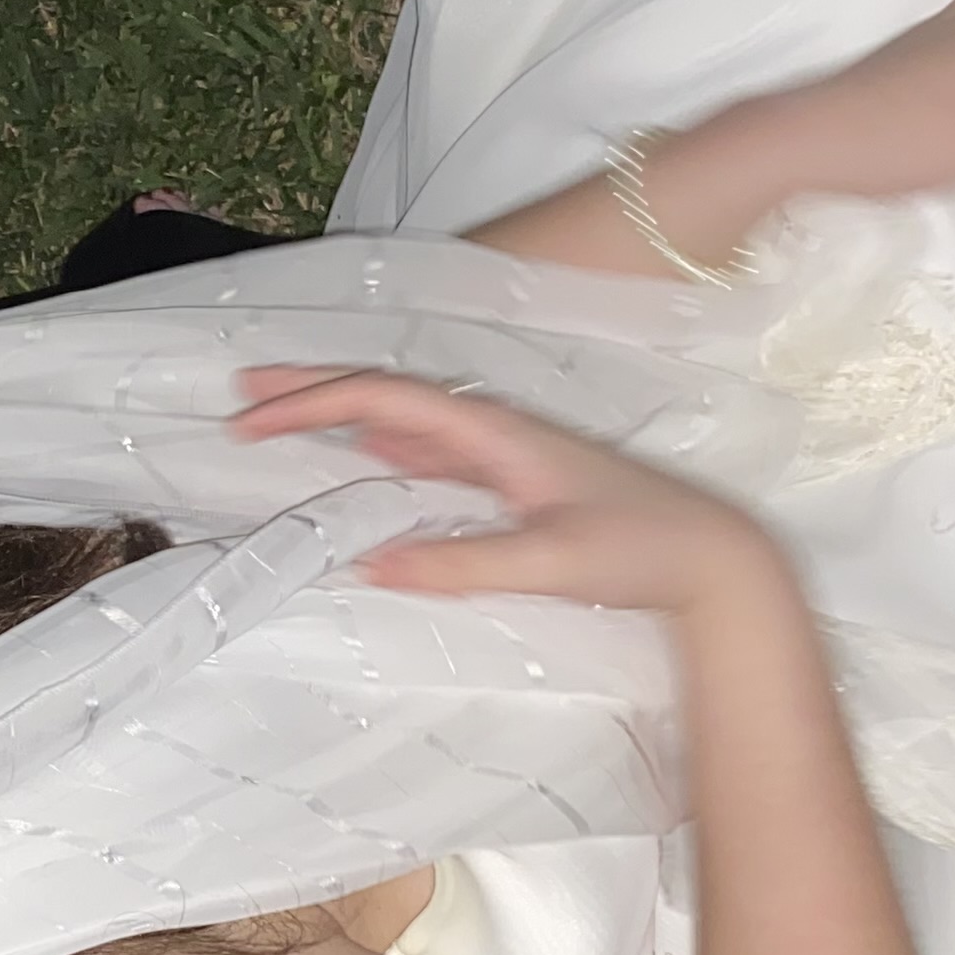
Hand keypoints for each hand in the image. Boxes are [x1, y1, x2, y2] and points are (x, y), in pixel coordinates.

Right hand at [229, 368, 786, 615]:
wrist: (715, 558)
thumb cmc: (644, 551)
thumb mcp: (550, 562)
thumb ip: (462, 563)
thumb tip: (370, 564)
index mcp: (495, 431)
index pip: (383, 400)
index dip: (312, 402)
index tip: (251, 418)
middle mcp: (494, 428)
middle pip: (384, 395)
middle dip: (311, 389)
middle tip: (240, 392)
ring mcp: (504, 452)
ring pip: (402, 419)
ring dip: (339, 415)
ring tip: (280, 416)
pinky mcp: (514, 479)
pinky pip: (426, 450)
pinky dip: (378, 446)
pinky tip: (363, 457)